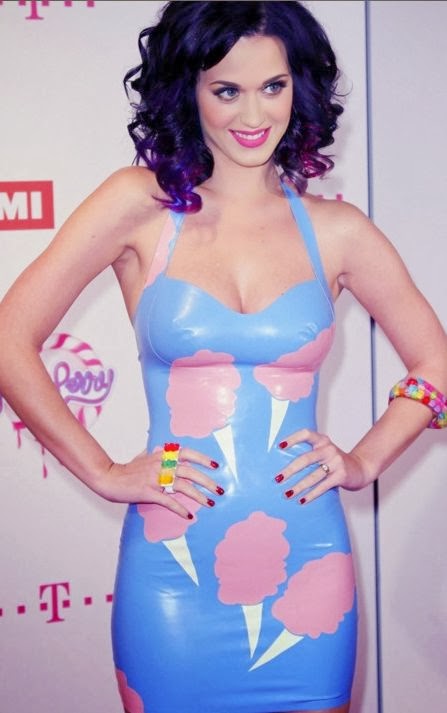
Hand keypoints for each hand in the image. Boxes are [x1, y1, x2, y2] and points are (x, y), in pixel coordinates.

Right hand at [94, 446, 222, 518]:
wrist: (109, 478)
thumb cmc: (127, 469)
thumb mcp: (143, 456)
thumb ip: (155, 453)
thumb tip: (162, 448)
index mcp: (162, 455)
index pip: (187, 453)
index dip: (203, 459)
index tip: (216, 466)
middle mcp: (161, 465)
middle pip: (189, 471)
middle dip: (207, 481)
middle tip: (220, 490)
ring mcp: (154, 479)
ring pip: (182, 486)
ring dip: (198, 496)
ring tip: (209, 503)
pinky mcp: (148, 492)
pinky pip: (167, 501)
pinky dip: (179, 508)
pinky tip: (189, 515)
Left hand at [275, 429, 366, 504]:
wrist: (360, 468)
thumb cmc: (334, 461)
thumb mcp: (323, 451)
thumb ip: (309, 453)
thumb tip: (282, 466)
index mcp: (322, 440)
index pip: (306, 434)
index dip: (292, 438)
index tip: (279, 446)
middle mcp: (329, 449)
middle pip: (306, 459)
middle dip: (290, 470)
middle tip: (278, 479)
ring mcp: (336, 462)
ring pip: (313, 476)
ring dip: (298, 486)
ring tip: (287, 494)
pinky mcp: (341, 475)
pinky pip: (323, 486)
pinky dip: (311, 495)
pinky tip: (302, 500)